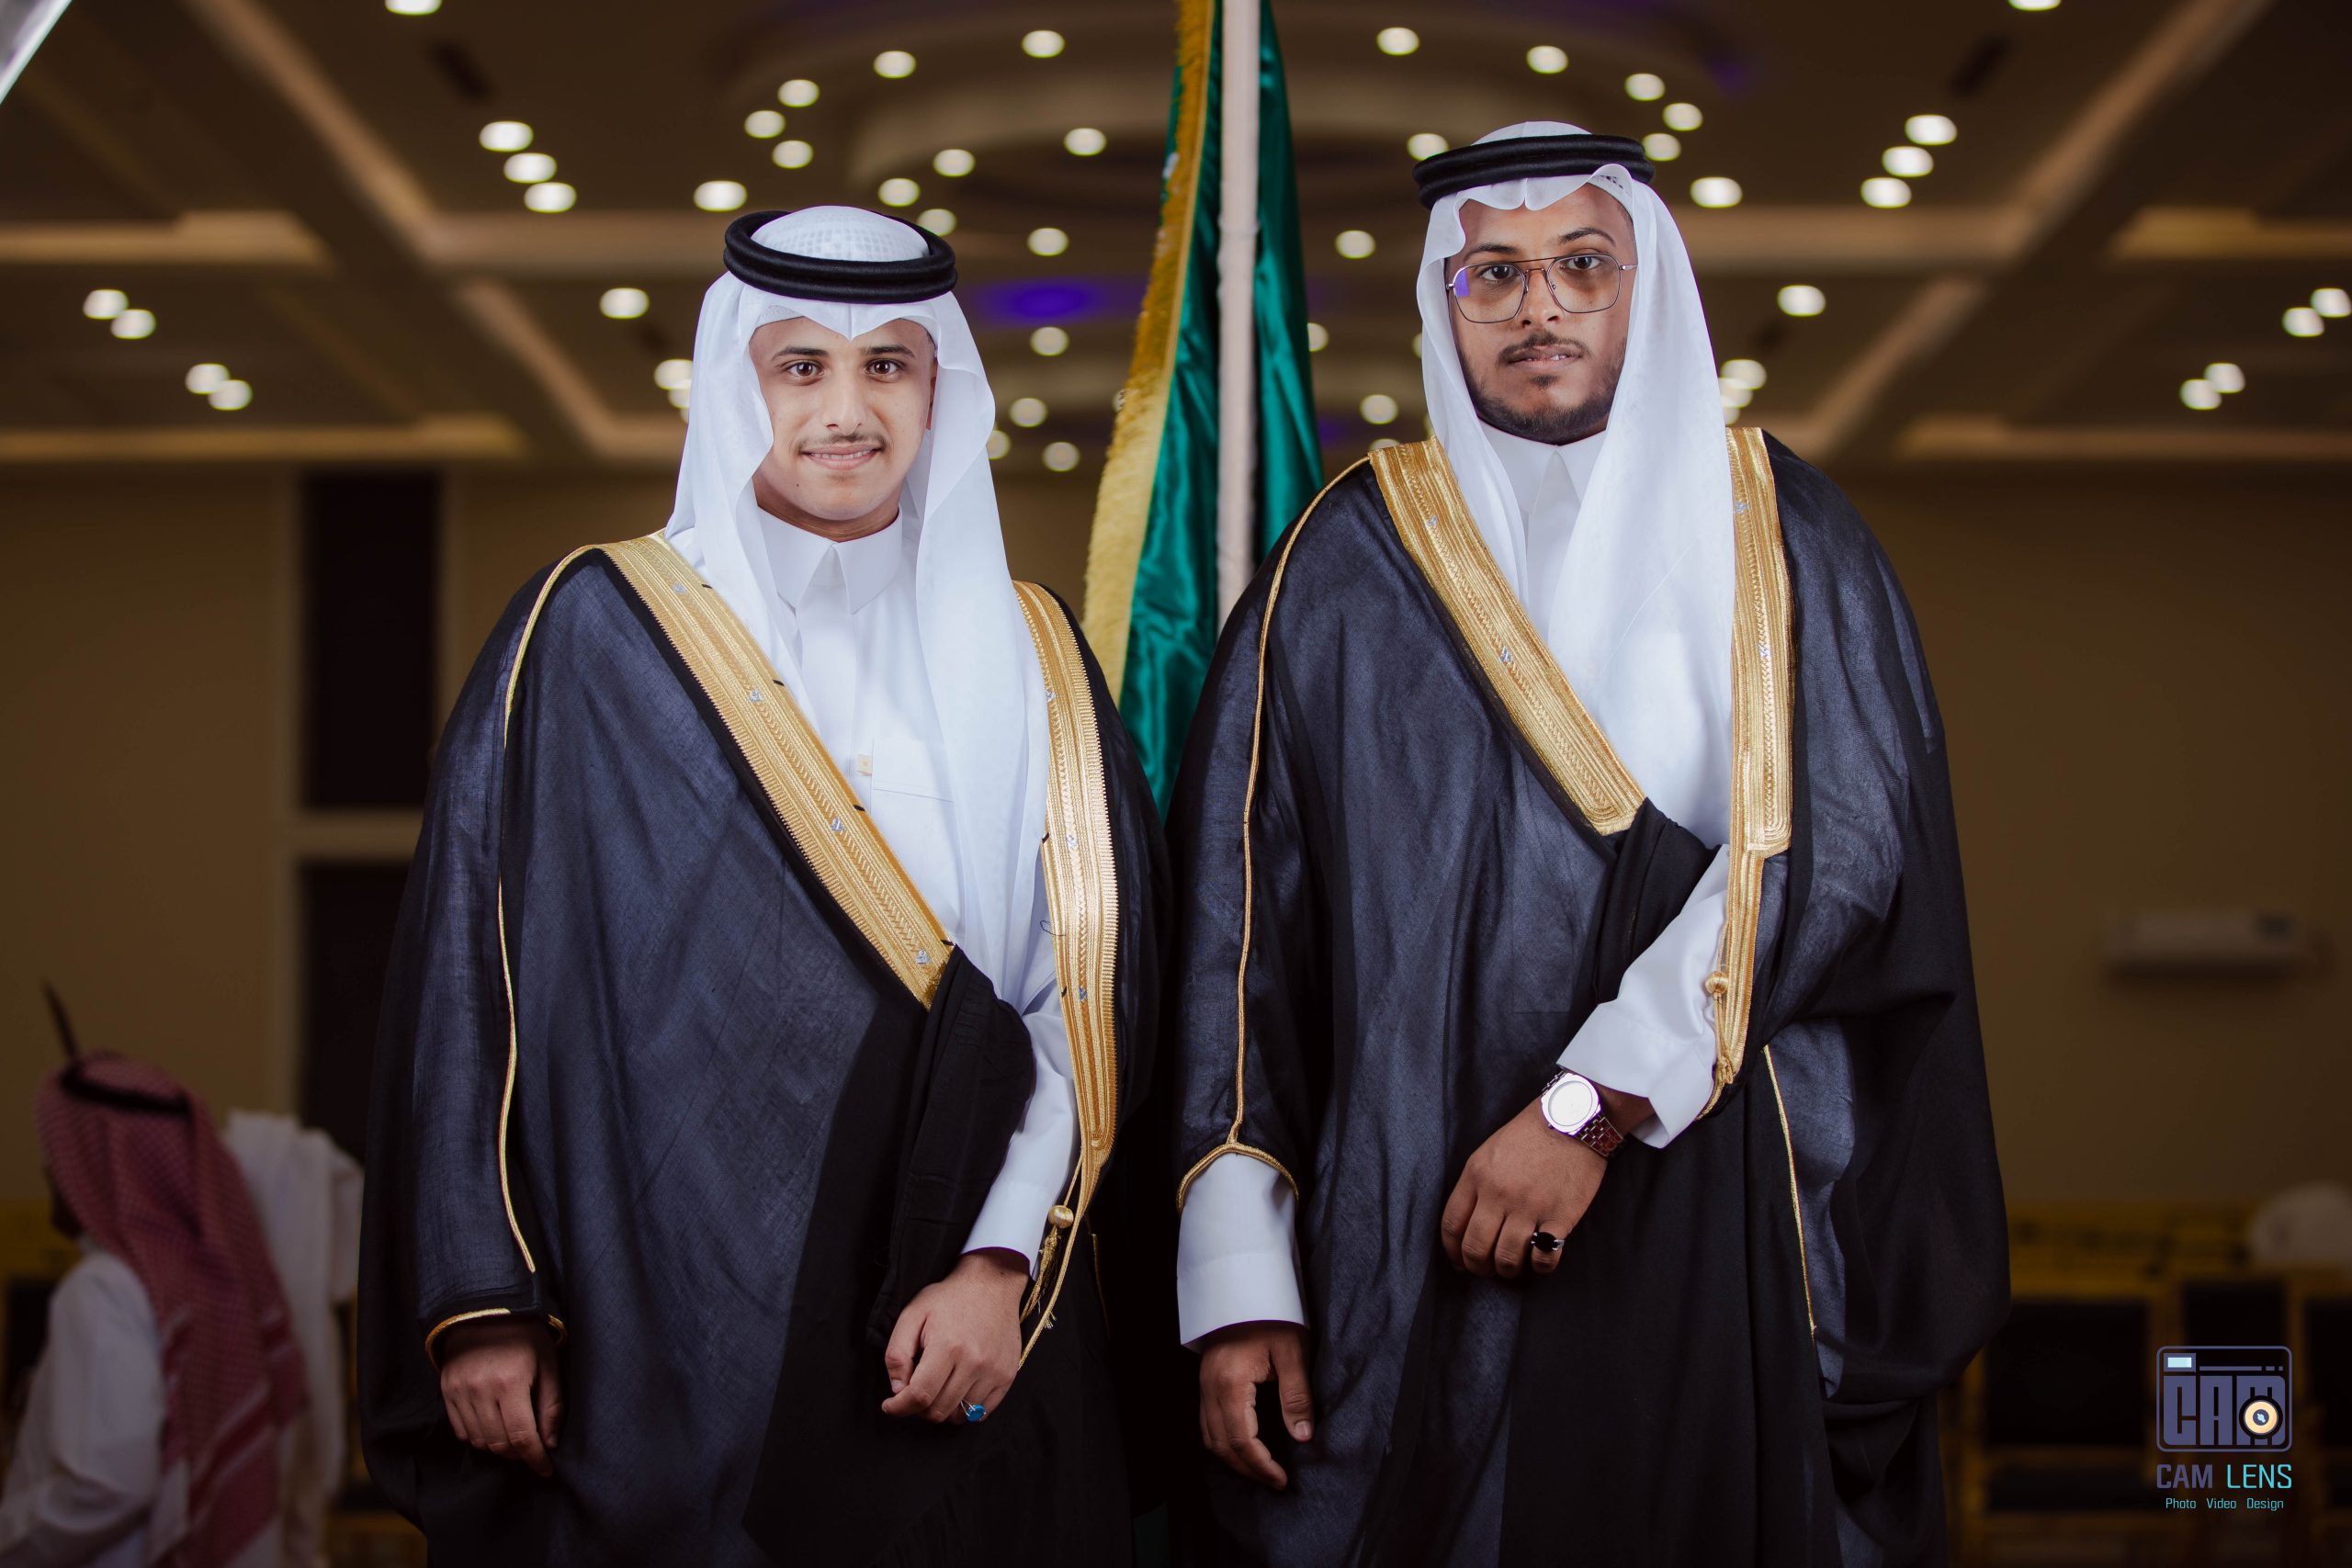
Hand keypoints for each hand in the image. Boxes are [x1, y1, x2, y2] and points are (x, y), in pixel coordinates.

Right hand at [438, 1316, 560, 1475]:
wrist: (486, 1309)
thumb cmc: (525, 1336)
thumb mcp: (548, 1364)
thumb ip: (551, 1405)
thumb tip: (550, 1442)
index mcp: (510, 1383)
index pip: (522, 1437)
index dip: (535, 1459)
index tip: (545, 1469)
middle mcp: (480, 1391)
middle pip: (499, 1444)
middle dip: (519, 1455)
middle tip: (532, 1450)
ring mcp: (459, 1392)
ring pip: (478, 1441)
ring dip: (498, 1447)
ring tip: (514, 1438)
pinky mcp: (446, 1391)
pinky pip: (460, 1430)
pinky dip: (478, 1437)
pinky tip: (493, 1427)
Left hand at [880, 1249, 1027, 1423]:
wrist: (992, 1285)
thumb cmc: (948, 1299)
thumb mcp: (912, 1315)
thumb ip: (897, 1353)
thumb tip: (898, 1389)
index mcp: (947, 1346)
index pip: (920, 1395)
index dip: (899, 1408)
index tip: (890, 1406)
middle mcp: (974, 1362)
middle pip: (938, 1410)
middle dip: (918, 1409)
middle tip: (914, 1392)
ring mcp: (994, 1371)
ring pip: (959, 1415)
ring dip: (942, 1409)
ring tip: (937, 1389)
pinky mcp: (1007, 1376)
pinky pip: (982, 1412)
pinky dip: (965, 1410)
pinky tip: (957, 1391)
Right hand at [1197, 1321, 1311, 1489]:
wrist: (1246, 1286)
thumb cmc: (1272, 1315)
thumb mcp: (1292, 1353)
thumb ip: (1296, 1396)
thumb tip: (1302, 1437)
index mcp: (1231, 1383)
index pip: (1242, 1440)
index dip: (1261, 1466)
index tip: (1282, 1480)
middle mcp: (1210, 1387)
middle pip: (1222, 1445)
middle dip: (1248, 1469)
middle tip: (1274, 1481)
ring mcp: (1204, 1384)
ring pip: (1209, 1437)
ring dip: (1233, 1459)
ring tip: (1260, 1470)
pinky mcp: (1206, 1381)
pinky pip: (1207, 1423)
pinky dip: (1222, 1442)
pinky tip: (1242, 1446)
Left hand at [1440, 1097, 1611, 1279]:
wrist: (1572, 1119)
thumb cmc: (1529, 1135)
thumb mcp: (1489, 1152)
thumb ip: (1475, 1185)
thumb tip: (1466, 1223)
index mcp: (1477, 1176)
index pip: (1452, 1225)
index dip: (1452, 1251)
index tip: (1458, 1260)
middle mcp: (1499, 1194)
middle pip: (1475, 1248)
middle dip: (1476, 1267)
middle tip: (1485, 1270)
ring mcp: (1529, 1207)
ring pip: (1506, 1259)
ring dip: (1506, 1271)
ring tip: (1512, 1267)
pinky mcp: (1560, 1216)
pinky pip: (1543, 1258)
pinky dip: (1539, 1268)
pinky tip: (1539, 1261)